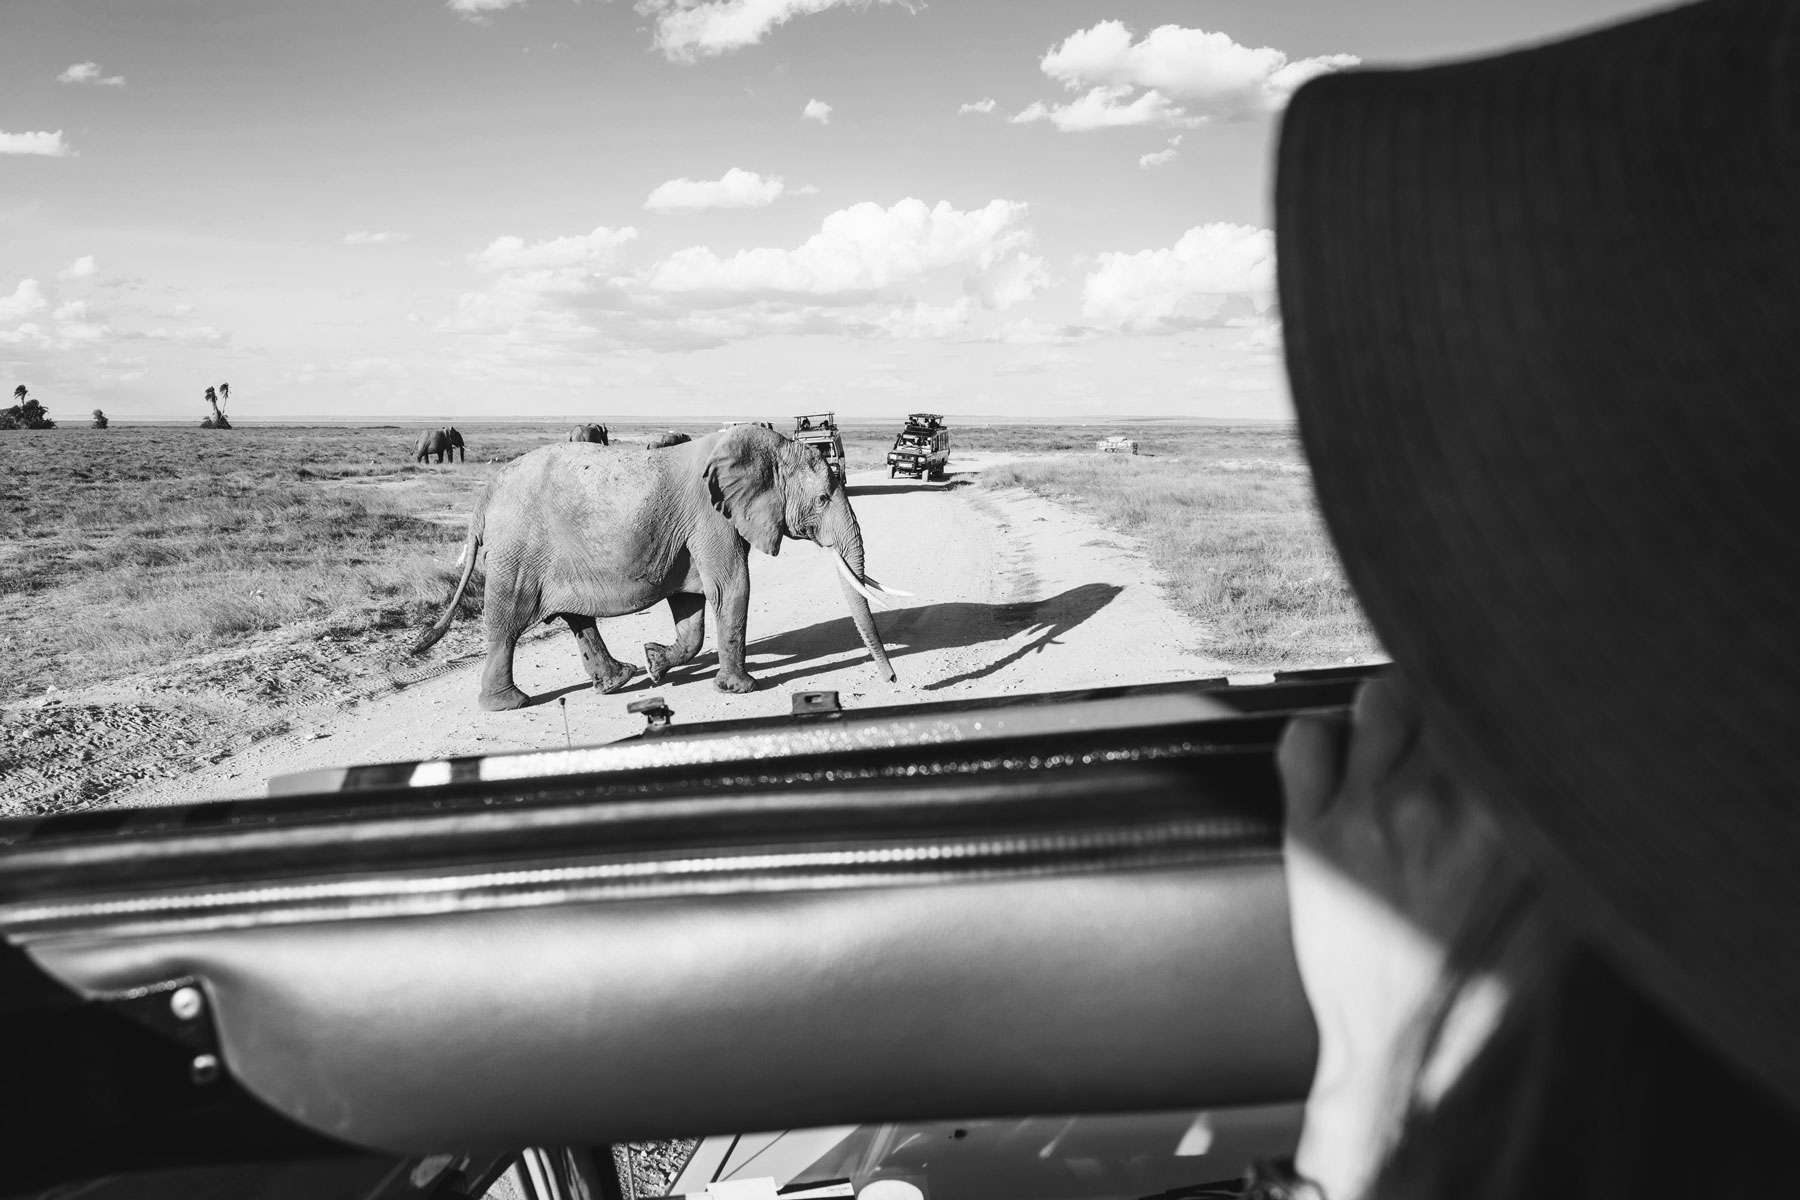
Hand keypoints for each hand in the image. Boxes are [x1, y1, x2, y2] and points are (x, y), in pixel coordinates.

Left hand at [1277, 675, 1520, 1199]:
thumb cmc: (1491, 995)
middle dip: (1456, 701)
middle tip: (1453, 728)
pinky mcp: (1313, 832)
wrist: (1415, 1064)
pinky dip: (1318, 740)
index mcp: (1523, 817)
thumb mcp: (1564, 907)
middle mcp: (1447, 801)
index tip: (1510, 695)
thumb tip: (1557, 760)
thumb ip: (1557, 821)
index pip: (1516, 704)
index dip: (1511, 693)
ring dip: (1391, 711)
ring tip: (1399, 743)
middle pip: (1450, 690)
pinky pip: (1304, 738)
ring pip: (1380, 697)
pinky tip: (1337, 765)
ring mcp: (1376, 811)